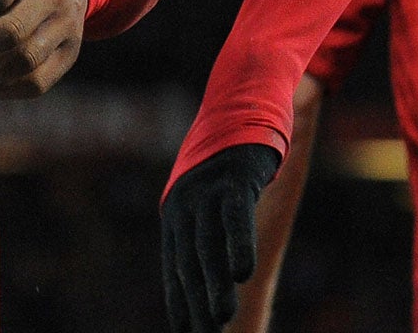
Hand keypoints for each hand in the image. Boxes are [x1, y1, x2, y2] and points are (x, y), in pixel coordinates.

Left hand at [160, 143, 282, 332]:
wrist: (241, 106)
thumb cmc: (228, 165)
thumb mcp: (210, 199)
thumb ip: (209, 234)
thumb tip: (216, 279)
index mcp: (176, 213)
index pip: (174, 267)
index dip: (179, 302)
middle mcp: (186, 202)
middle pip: (188, 261)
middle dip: (196, 304)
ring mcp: (208, 188)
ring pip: (208, 242)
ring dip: (214, 282)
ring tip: (221, 317)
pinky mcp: (235, 175)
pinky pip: (235, 214)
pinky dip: (237, 243)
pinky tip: (242, 273)